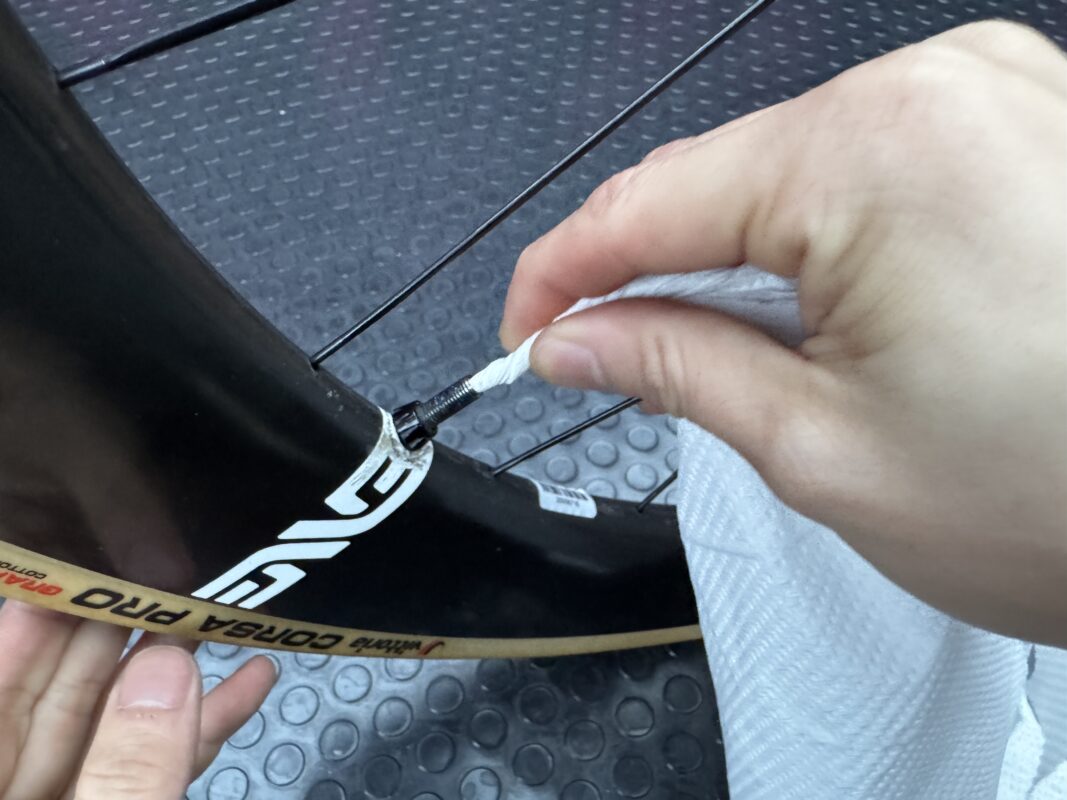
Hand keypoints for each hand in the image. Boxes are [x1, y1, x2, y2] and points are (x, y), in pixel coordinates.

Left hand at [0, 600, 276, 798]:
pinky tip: (247, 685)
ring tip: (222, 619)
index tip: (102, 559)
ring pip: (115, 728)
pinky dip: (199, 730)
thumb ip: (127, 770)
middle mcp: (16, 794)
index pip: (1, 684)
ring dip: (174, 674)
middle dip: (123, 634)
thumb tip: (169, 670)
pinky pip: (153, 767)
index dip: (45, 616)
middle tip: (177, 577)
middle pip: (59, 697)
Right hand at [500, 21, 1066, 643]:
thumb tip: (575, 339)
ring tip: (723, 351)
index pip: (647, 200)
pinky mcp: (1022, 122)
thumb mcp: (820, 448)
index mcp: (872, 154)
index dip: (562, 273)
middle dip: (650, 271)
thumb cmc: (1064, 499)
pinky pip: (867, 166)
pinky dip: (813, 237)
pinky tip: (810, 308)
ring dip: (734, 259)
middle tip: (607, 359)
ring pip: (788, 172)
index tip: (528, 333)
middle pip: (718, 178)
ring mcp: (990, 92)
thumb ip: (673, 368)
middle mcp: (934, 88)